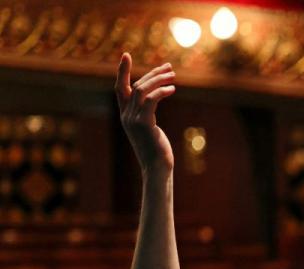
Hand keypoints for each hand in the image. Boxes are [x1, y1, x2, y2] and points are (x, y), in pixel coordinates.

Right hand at [114, 53, 176, 170]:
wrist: (156, 168)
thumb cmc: (157, 150)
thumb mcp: (149, 129)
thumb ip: (147, 113)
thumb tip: (155, 99)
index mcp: (126, 115)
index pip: (120, 88)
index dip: (122, 71)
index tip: (126, 55)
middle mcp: (126, 115)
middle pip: (135, 86)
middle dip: (152, 74)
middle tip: (169, 67)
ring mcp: (133, 119)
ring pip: (143, 90)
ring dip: (159, 80)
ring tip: (173, 75)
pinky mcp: (144, 124)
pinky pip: (151, 100)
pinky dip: (161, 91)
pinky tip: (172, 89)